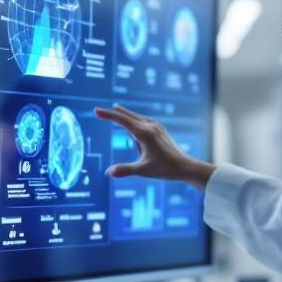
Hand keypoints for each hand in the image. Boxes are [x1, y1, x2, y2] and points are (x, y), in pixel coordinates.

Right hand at [94, 104, 215, 189]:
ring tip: (116, 109)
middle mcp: (150, 126)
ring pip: (136, 117)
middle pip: (128, 116)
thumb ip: (125, 170)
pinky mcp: (160, 130)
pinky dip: (134, 119)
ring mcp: (156, 127)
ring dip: (125, 114)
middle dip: (114, 113)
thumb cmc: (165, 169)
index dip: (108, 115)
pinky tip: (134, 121)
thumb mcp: (143, 170)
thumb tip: (108, 173)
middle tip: (99, 111)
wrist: (185, 166)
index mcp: (144, 133)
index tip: (96, 111)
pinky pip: (143, 121)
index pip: (122, 121)